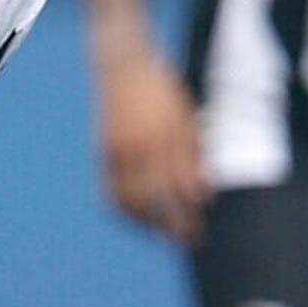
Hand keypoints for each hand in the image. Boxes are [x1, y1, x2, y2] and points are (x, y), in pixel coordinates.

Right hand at [96, 51, 206, 242]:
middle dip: (175, 225)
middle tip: (190, 241)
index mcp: (168, 135)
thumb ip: (194, 154)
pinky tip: (140, 221)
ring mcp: (120, 151)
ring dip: (149, 226)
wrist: (123, 66)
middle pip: (159, 199)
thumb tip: (203, 194)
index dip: (192, 210)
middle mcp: (142, 146)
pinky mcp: (104, 154)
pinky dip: (127, 212)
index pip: (182, 184)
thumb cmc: (163, 89)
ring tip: (164, 236)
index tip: (202, 226)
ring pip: (133, 201)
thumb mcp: (186, 116)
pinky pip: (113, 193)